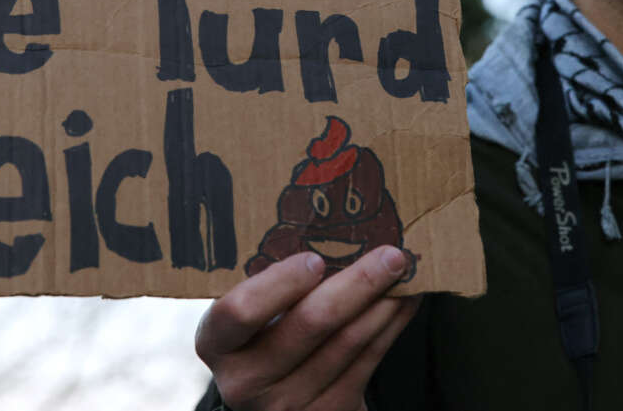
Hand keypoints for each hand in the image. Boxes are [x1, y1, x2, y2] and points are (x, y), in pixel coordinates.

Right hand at [195, 246, 419, 410]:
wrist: (273, 396)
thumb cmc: (261, 333)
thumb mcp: (250, 313)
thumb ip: (274, 284)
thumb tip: (337, 229)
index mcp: (217, 342)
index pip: (240, 311)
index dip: (279, 284)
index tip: (315, 259)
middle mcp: (245, 380)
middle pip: (309, 324)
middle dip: (357, 283)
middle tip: (390, 253)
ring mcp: (286, 404)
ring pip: (347, 343)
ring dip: (383, 302)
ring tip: (405, 272)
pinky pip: (367, 363)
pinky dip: (390, 327)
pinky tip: (403, 302)